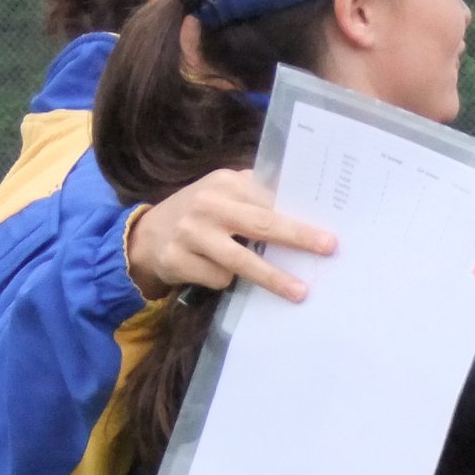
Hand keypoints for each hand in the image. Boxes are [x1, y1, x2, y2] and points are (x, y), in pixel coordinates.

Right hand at [124, 169, 335, 301]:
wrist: (145, 235)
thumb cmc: (201, 214)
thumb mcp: (223, 194)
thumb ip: (257, 198)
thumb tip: (306, 211)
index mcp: (226, 183)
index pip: (270, 199)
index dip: (300, 215)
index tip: (329, 228)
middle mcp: (208, 205)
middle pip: (261, 224)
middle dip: (297, 237)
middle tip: (327, 248)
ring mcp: (190, 233)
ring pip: (241, 259)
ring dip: (273, 277)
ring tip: (299, 292)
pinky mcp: (177, 260)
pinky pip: (218, 278)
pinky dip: (227, 281)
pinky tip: (218, 272)